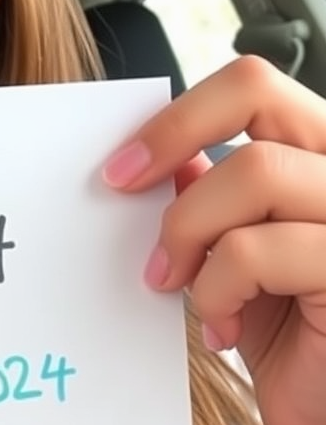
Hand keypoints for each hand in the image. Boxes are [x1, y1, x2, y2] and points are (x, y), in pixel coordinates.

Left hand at [102, 56, 325, 424]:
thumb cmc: (293, 340)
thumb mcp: (241, 258)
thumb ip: (216, 200)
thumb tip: (160, 161)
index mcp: (321, 155)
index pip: (253, 85)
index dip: (177, 114)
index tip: (119, 166)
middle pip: (256, 91)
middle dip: (170, 136)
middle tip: (119, 188)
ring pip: (252, 172)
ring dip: (187, 229)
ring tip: (170, 282)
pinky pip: (258, 249)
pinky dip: (216, 288)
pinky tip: (217, 326)